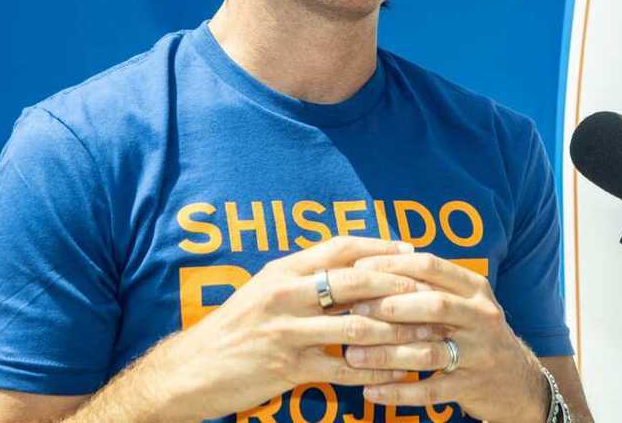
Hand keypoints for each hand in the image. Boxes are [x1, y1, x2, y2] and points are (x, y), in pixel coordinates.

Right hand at [148, 236, 441, 421]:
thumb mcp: (262, 291)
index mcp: (283, 271)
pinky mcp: (288, 368)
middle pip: (355, 281)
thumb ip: (301, 278)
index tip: (412, 252)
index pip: (340, 248)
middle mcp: (286, 294)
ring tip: (429, 336)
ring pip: (357, 326)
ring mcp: (287, 331)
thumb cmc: (232, 329)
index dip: (379, 248)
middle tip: (431, 292)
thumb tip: (345, 267)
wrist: (190, 370)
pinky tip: (400, 373)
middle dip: (398, 285)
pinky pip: (343, 367)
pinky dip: (377, 370)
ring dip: (399, 331)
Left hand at [343, 252, 547, 422]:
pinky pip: (429, 390)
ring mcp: (479, 353)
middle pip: (432, 304)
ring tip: (353, 355)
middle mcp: (481, 316)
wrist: (518, 380)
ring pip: (427, 351)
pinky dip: (398, 392)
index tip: (359, 267)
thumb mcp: (464, 301)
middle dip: (389, 306)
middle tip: (354, 310)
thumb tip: (376, 262)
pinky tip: (370, 391)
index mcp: (475, 288)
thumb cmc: (475, 332)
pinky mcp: (471, 386)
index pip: (431, 266)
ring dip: (386, 353)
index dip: (393, 265)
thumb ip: (430, 284)